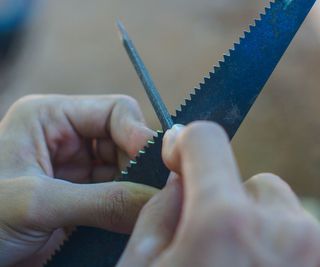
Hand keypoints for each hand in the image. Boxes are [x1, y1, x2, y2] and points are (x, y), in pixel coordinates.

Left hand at [0, 95, 157, 266]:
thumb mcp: (37, 203)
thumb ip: (102, 201)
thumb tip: (158, 198)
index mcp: (51, 116)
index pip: (115, 111)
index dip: (139, 134)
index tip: (159, 164)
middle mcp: (68, 137)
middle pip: (125, 141)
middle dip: (140, 166)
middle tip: (155, 193)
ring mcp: (78, 168)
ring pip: (127, 170)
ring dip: (136, 188)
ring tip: (143, 210)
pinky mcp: (84, 195)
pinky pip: (119, 193)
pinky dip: (129, 205)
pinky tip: (132, 218)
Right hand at [119, 122, 319, 266]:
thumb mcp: (140, 264)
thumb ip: (159, 208)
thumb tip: (180, 178)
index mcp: (224, 222)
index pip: (207, 139)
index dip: (185, 143)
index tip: (176, 157)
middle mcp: (284, 230)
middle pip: (250, 181)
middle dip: (226, 200)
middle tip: (207, 241)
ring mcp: (314, 251)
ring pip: (278, 209)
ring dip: (253, 225)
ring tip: (232, 263)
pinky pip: (297, 236)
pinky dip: (276, 247)